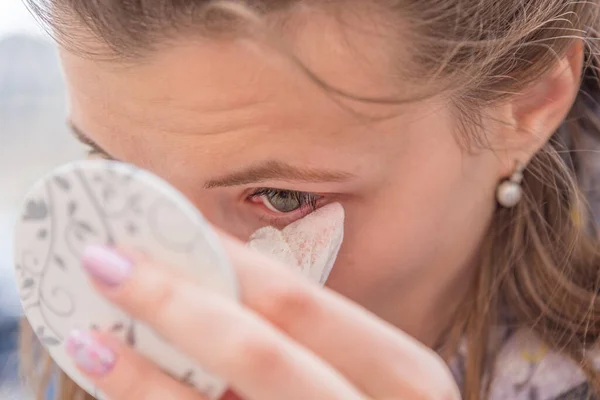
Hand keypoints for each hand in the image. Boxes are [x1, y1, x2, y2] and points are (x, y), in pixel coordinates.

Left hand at [68, 233, 460, 399]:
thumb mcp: (375, 378)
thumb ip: (313, 340)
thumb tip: (213, 279)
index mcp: (406, 375)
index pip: (302, 302)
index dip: (226, 259)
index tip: (162, 222)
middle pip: (256, 349)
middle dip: (173, 302)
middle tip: (104, 261)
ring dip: (142, 376)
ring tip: (89, 337)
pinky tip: (124, 388)